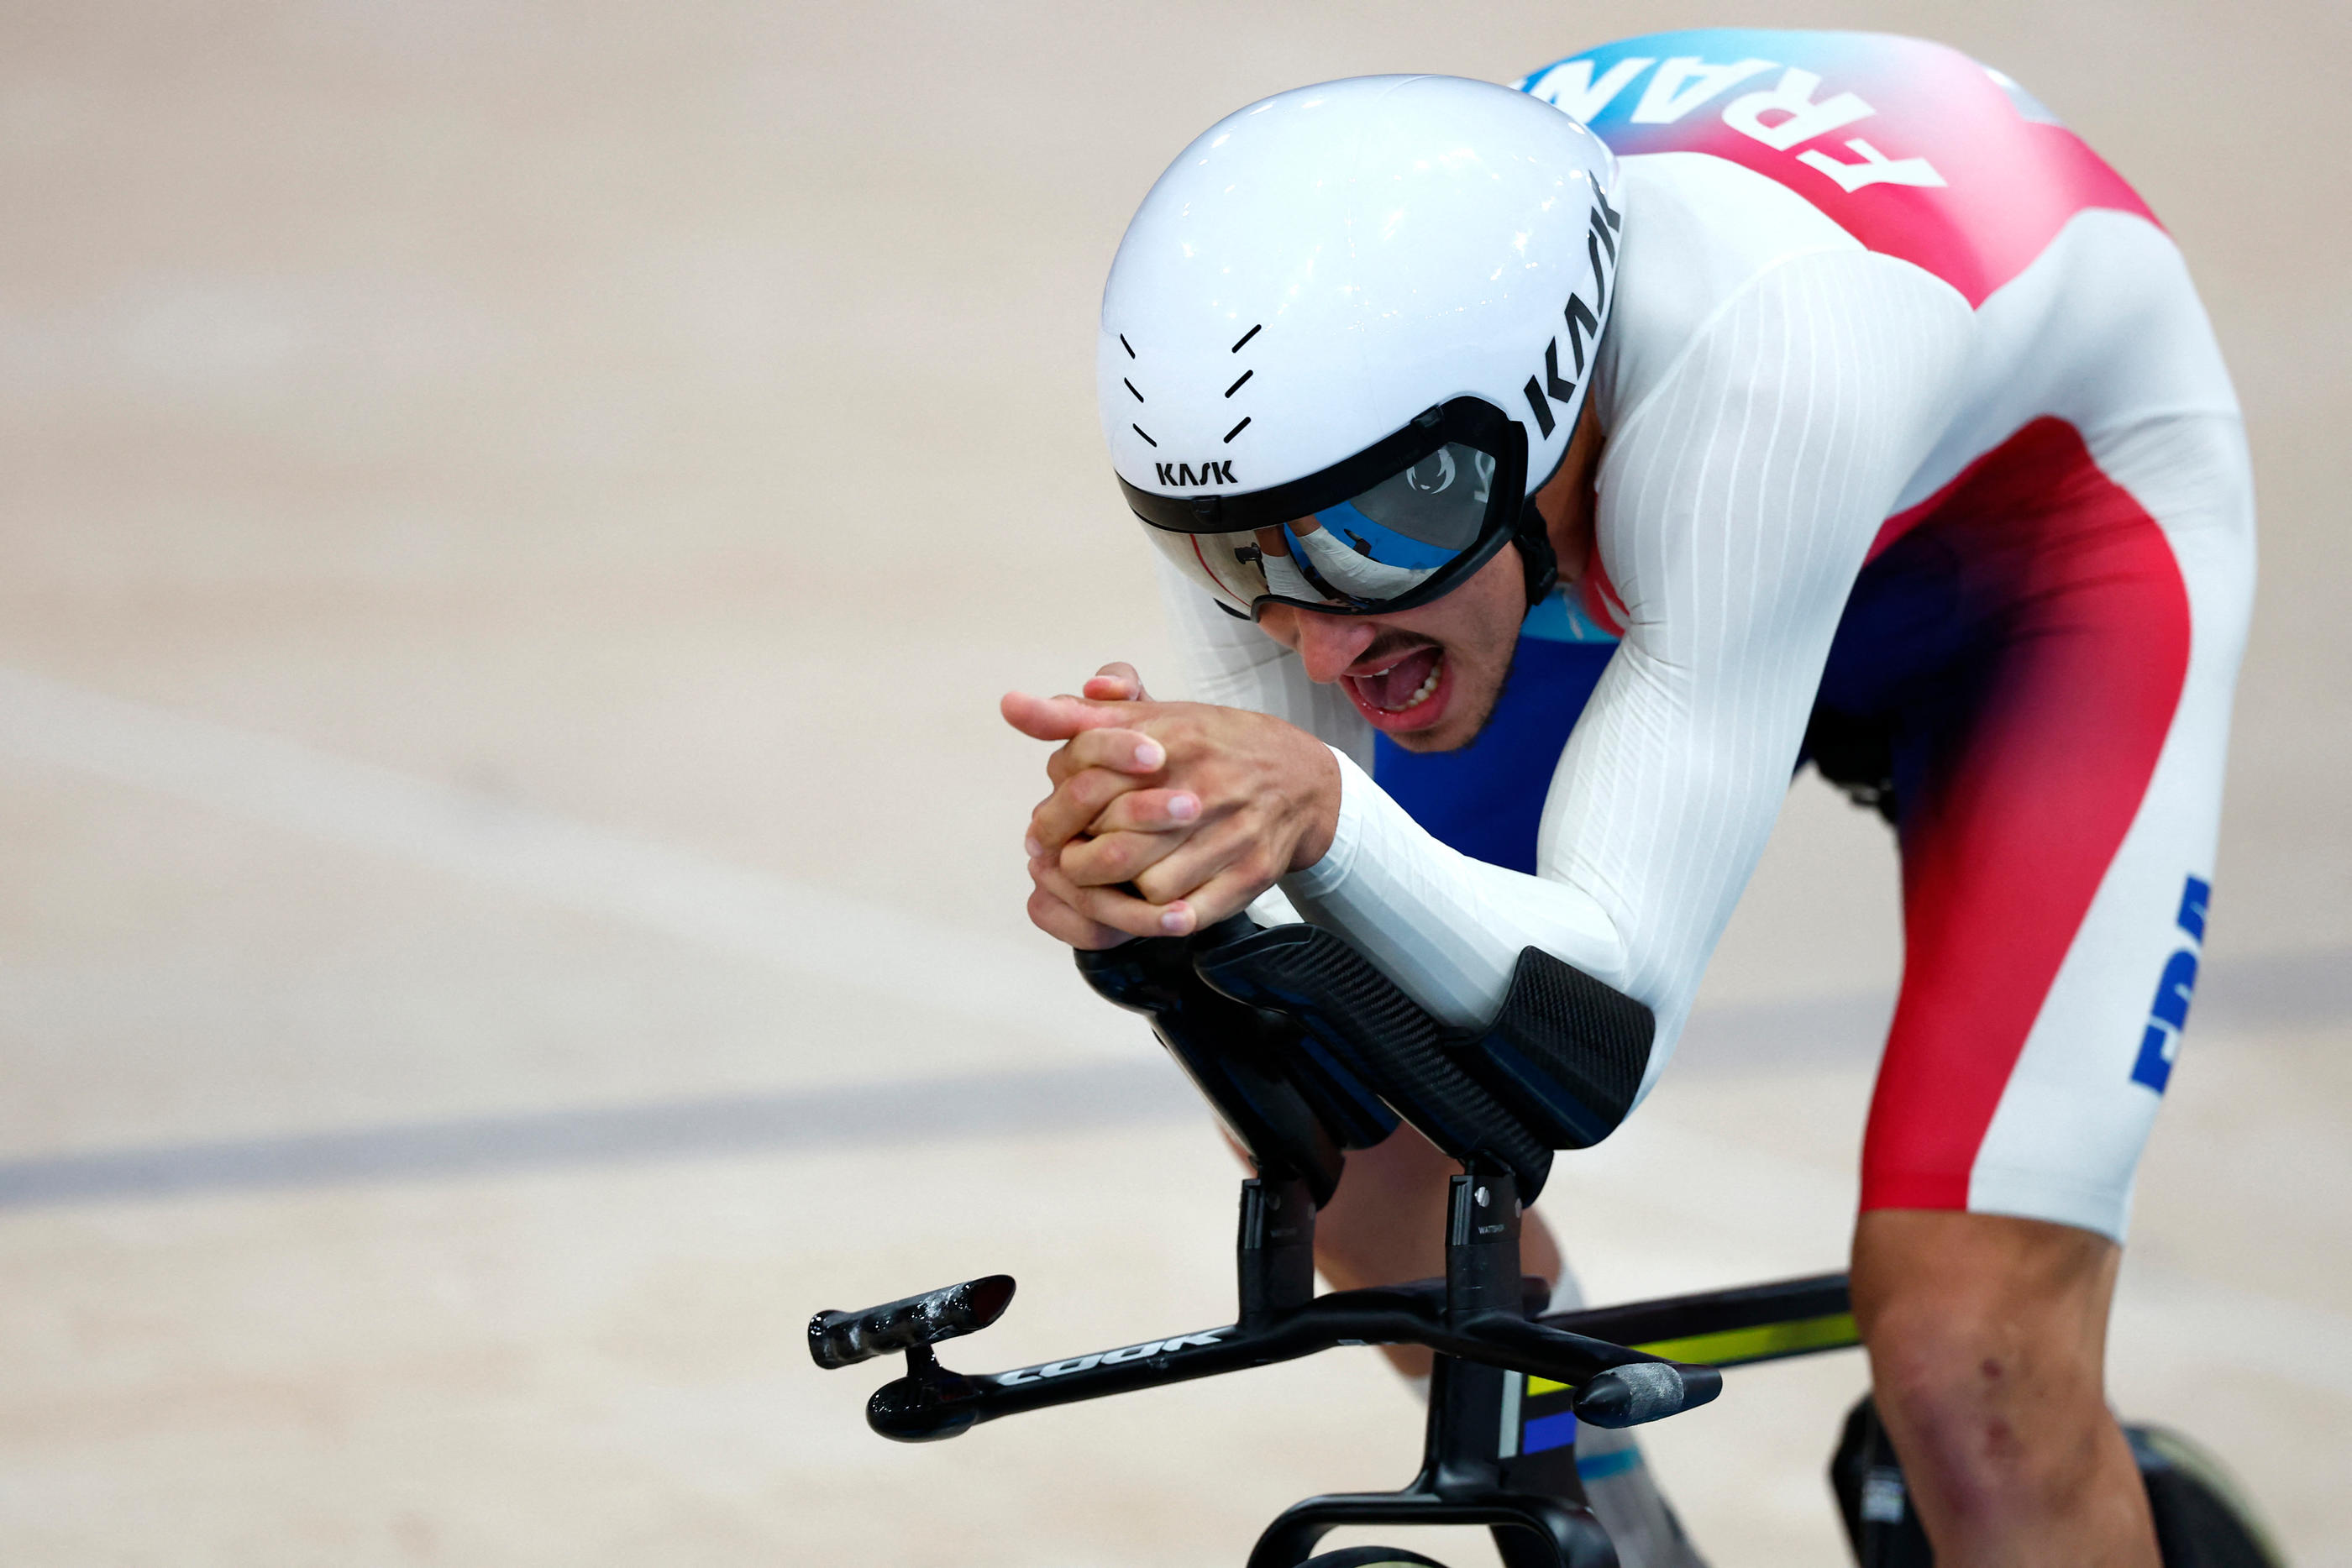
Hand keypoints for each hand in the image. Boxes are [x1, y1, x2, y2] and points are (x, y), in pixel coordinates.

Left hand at [1001, 662, 1339, 946]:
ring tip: (1109, 885)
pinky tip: (1149, 906)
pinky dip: (1161, 917)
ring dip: (1120, 893)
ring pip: (1149, 886)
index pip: (1091, 784)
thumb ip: (1077, 715)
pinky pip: (1191, 912)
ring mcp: (1233, 832)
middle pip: (1116, 846)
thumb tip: (1012, 705)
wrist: (1303, 779)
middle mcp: (1205, 784)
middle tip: (1067, 864)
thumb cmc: (1212, 748)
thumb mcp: (1148, 719)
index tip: (1044, 831)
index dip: (1058, 816)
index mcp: (1174, 738)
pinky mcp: (1253, 872)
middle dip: (1080, 862)